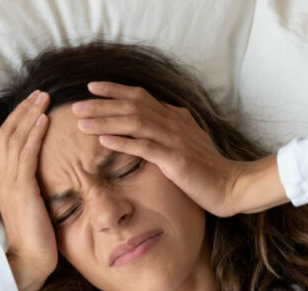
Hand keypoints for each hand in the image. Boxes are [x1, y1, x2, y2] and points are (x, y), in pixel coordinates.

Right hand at [0, 89, 57, 280]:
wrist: (28, 261)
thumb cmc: (36, 239)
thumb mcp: (34, 207)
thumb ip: (34, 187)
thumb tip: (46, 175)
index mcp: (2, 182)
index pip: (3, 143)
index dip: (16, 121)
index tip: (32, 105)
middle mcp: (0, 179)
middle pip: (5, 134)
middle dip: (22, 111)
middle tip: (39, 93)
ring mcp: (8, 184)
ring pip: (14, 140)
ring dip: (29, 116)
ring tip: (43, 99)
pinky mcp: (20, 190)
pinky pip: (25, 155)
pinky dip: (33, 135)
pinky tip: (44, 121)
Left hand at [71, 81, 246, 218]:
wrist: (231, 186)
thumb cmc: (209, 168)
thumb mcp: (189, 141)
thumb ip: (172, 126)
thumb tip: (156, 114)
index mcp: (175, 117)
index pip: (140, 96)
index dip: (115, 90)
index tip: (92, 87)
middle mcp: (173, 123)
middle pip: (131, 106)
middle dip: (101, 104)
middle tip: (76, 105)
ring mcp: (174, 140)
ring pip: (134, 123)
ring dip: (105, 121)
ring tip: (81, 122)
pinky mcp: (175, 160)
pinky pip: (144, 147)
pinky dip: (122, 142)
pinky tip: (103, 141)